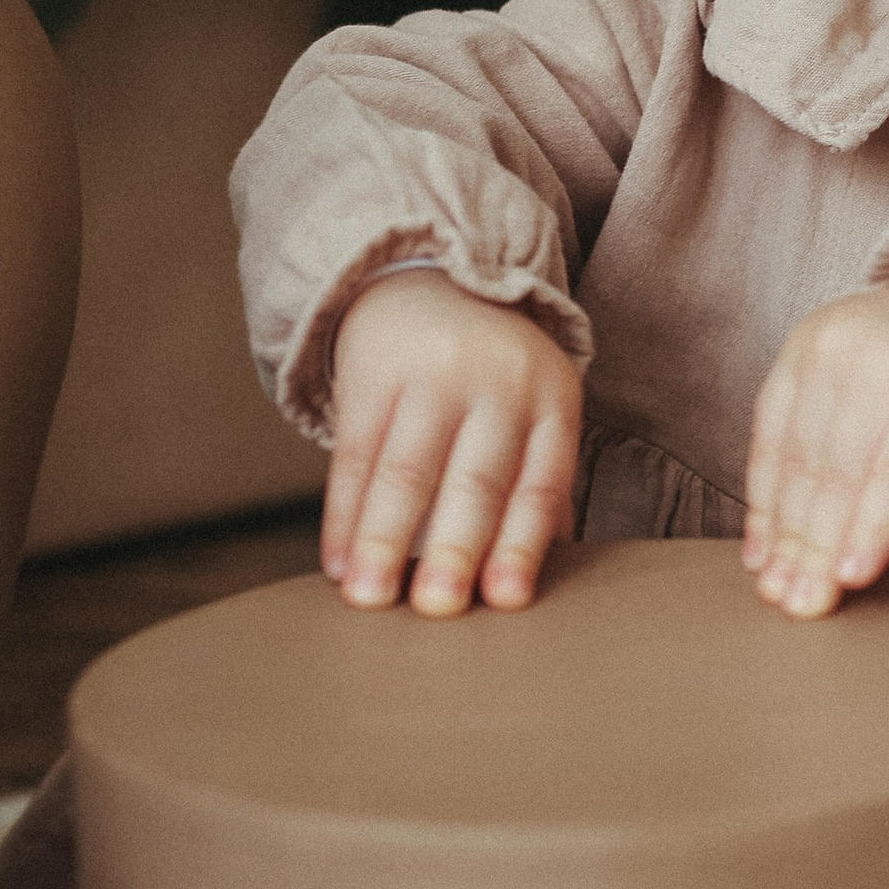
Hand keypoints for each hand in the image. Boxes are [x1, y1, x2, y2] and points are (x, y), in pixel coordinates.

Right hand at [323, 271, 584, 615]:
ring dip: (382, 541)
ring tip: (367, 598)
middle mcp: (497, 384)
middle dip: (453, 548)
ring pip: (405, 471)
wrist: (429, 280)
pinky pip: (355, 454)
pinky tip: (336, 561)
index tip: (505, 601)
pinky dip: (342, 514)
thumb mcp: (534, 409)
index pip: (538, 483)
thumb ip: (537, 483)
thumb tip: (537, 579)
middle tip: (437, 608)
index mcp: (551, 400)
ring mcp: (431, 374)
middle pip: (474, 479)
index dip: (521, 544)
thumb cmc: (492, 373)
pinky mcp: (372, 372)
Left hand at [743, 275, 888, 619]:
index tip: (759, 568)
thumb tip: (783, 537)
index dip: (764, 513)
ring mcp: (887, 368)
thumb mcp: (863, 377)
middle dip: (794, 544)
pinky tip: (854, 571)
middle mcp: (840, 349)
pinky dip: (870, 529)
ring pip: (842, 477)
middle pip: (806, 467)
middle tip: (788, 602)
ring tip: (815, 600)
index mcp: (810, 343)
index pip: (774, 443)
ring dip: (824, 548)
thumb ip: (824, 433)